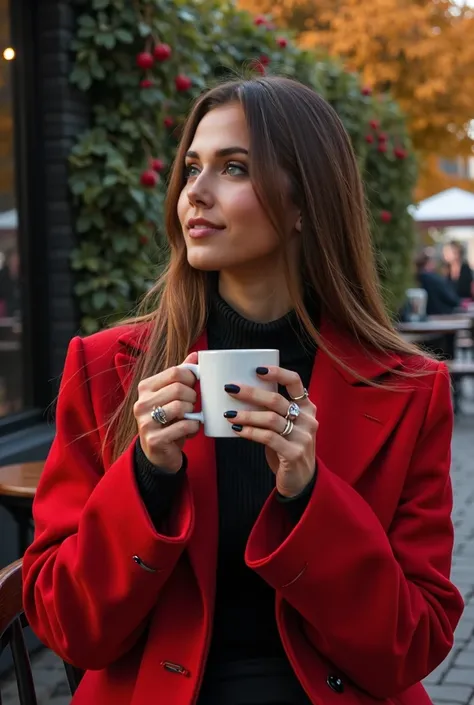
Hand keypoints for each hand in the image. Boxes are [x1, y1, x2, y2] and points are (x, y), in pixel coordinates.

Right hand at [134, 352, 199, 471]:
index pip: (175, 372)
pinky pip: (184, 426)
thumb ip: (182, 374)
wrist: (158, 453)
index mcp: (145, 388)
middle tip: (193, 405)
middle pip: (178, 389)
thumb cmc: (168, 420)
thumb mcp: (173, 395)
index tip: (194, 386)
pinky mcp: (154, 440)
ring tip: (190, 417)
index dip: (191, 378)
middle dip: (192, 397)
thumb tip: (196, 355)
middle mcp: (141, 403)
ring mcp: (145, 422)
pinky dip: (194, 427)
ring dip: (193, 413)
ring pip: (181, 407)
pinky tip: (191, 429)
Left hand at [224, 367, 317, 497]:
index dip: (277, 372)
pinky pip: (268, 438)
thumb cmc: (288, 447)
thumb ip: (273, 410)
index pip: (295, 382)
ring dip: (246, 415)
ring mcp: (303, 437)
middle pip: (277, 400)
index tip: (257, 369)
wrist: (301, 480)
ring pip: (271, 419)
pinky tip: (237, 430)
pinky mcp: (294, 453)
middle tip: (230, 388)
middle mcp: (308, 420)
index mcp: (306, 408)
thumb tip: (241, 393)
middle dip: (251, 393)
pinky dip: (250, 432)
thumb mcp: (286, 425)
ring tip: (229, 414)